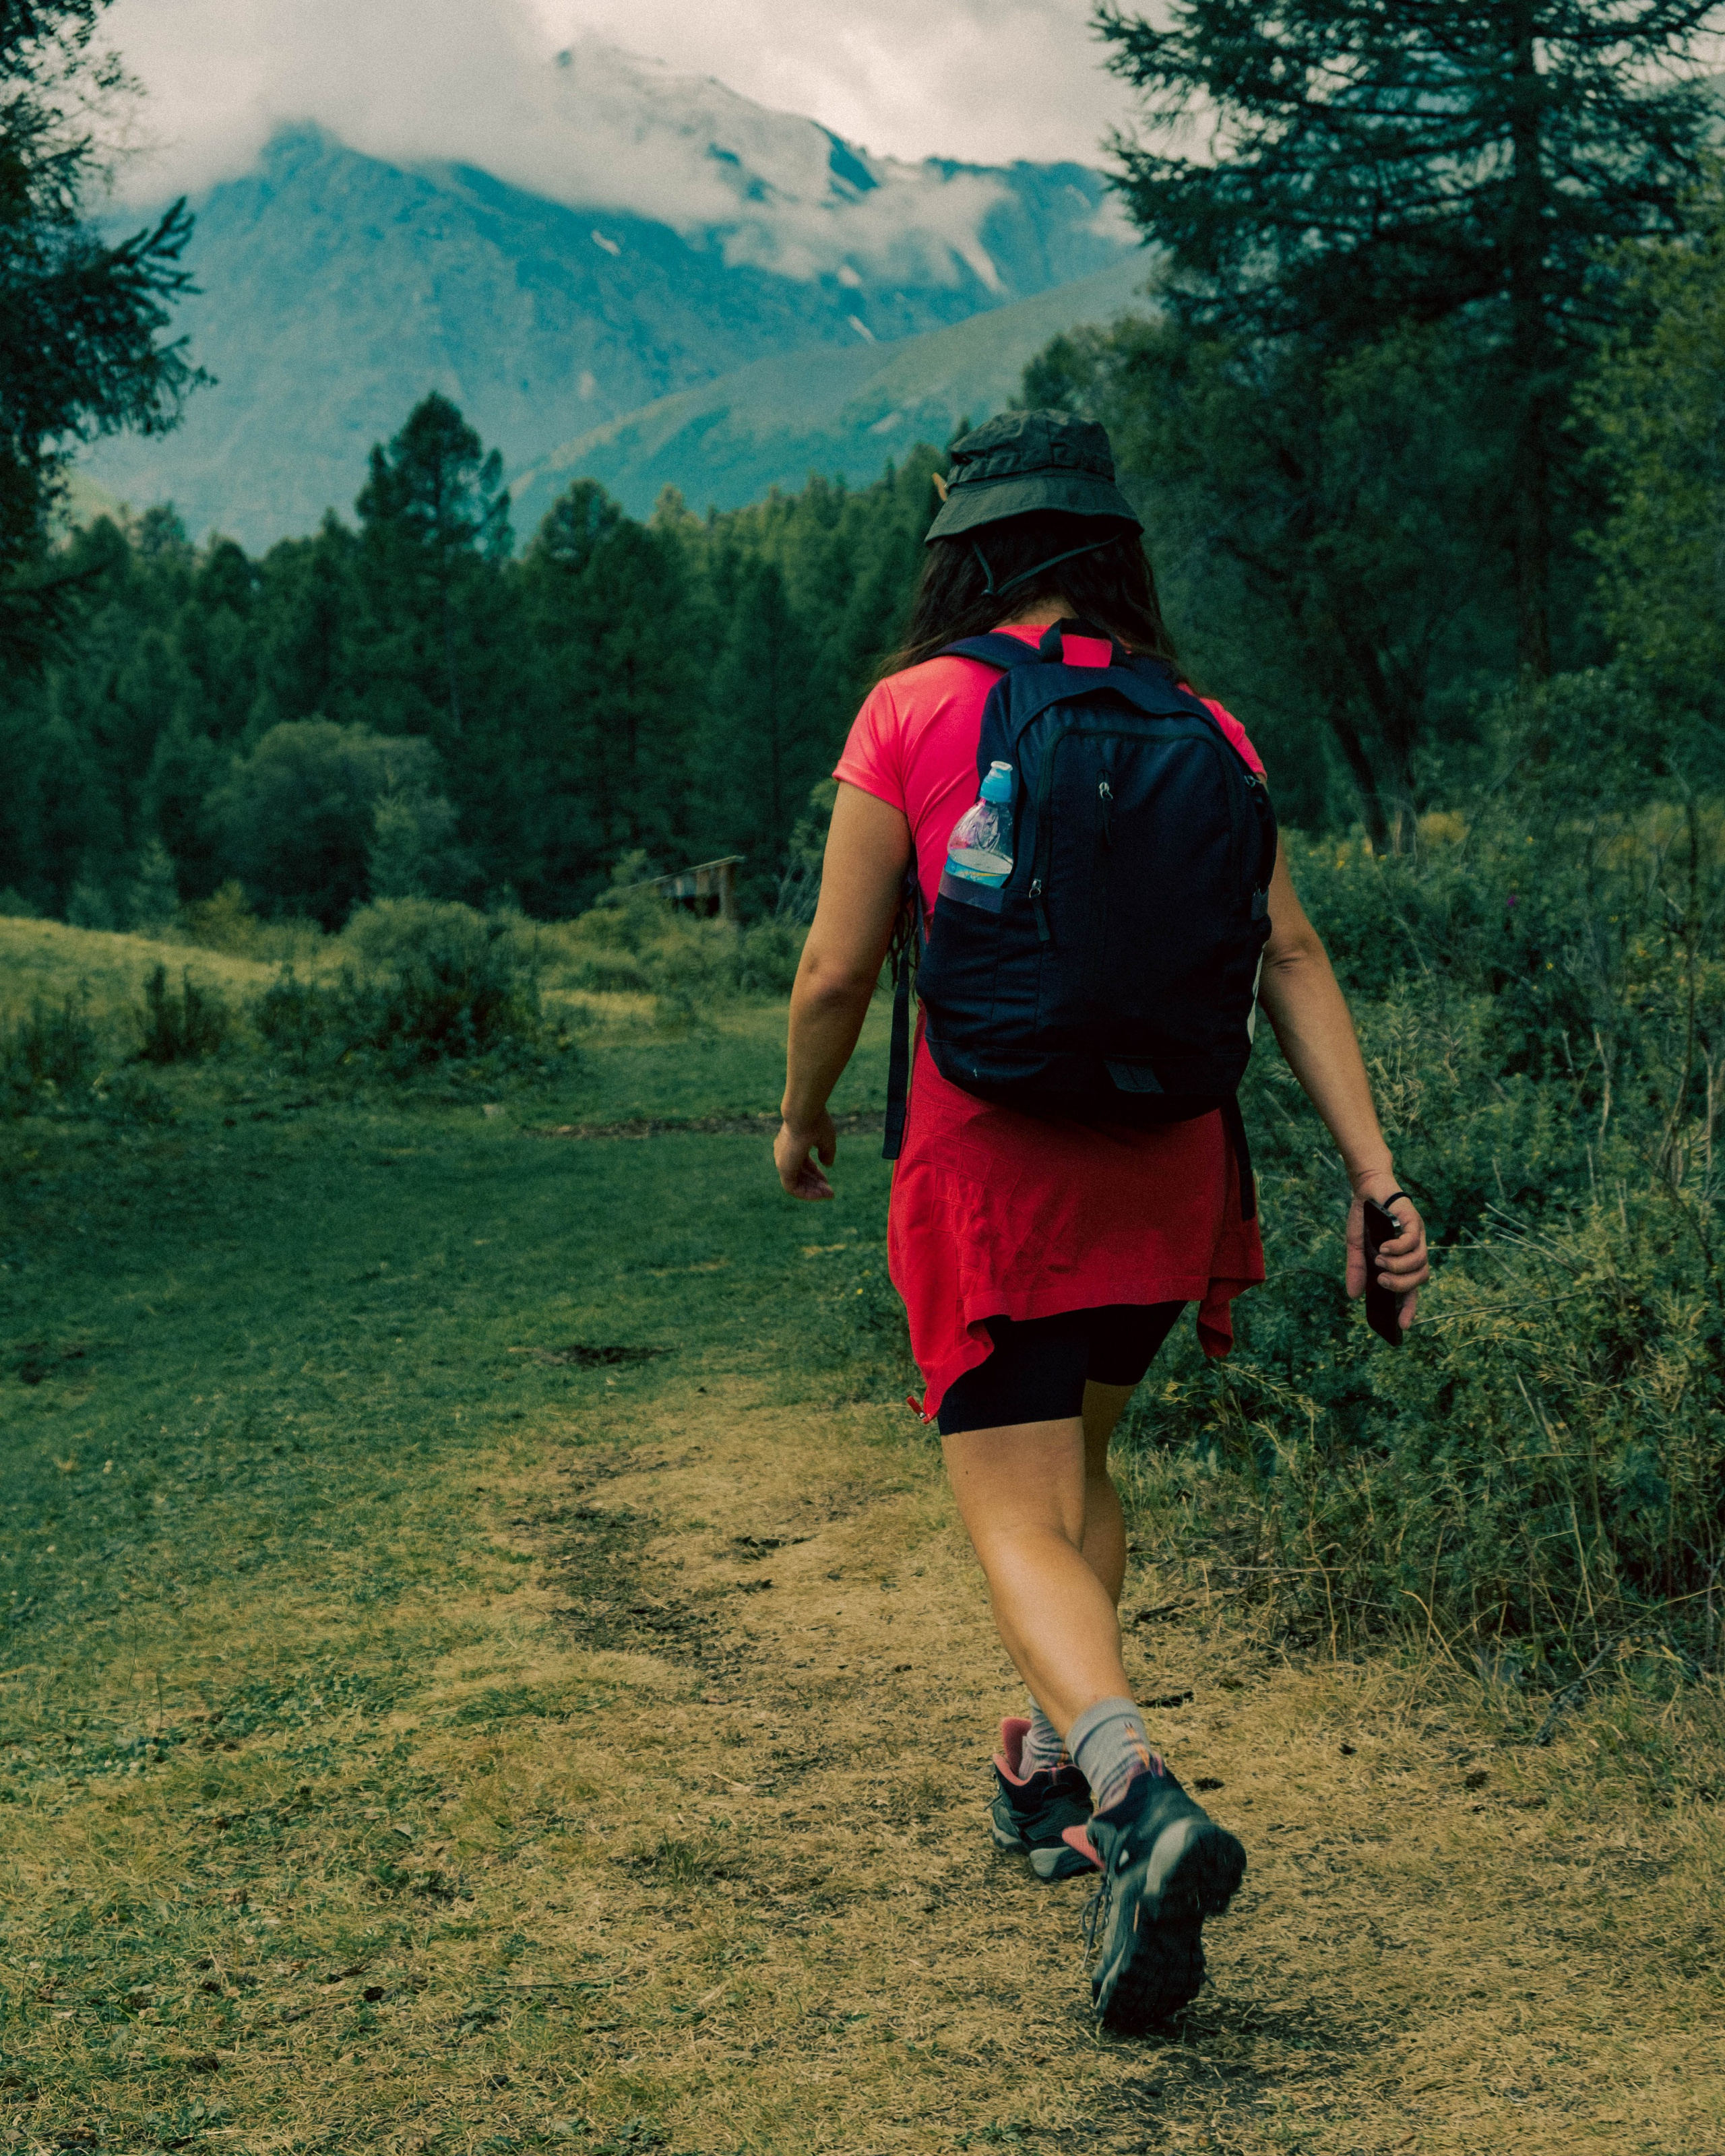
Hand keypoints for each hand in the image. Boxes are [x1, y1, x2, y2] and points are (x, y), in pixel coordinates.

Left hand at [775, 1112, 836, 1200]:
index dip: (816, 1173)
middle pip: (801, 1174)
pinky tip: (819, 1196)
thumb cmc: (816, 1122)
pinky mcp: (784, 1169)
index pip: (803, 1163)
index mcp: (792, 1144)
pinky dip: (805, 1193)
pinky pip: (792, 1189)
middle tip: (830, 1192)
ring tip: (828, 1195)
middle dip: (816, 1184)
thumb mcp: (826, 1138)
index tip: (827, 1179)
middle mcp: (785, 1154)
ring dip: (812, 1191)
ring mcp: (783, 1161)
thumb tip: (828, 1165)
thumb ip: (827, 1152)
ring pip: (796, 1183)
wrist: (804, 1114)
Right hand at [1345, 1170, 1429, 1330]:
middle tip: (1380, 1280)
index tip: (1402, 1326)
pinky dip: (1399, 1248)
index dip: (1409, 1308)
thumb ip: (1356, 1270)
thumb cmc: (1365, 1218)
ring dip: (1398, 1266)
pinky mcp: (1413, 1221)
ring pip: (1419, 1262)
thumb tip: (1353, 1297)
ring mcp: (1416, 1236)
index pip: (1411, 1289)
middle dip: (1401, 1285)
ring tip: (1380, 1261)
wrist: (1367, 1187)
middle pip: (1420, 1278)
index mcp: (1403, 1260)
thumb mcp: (1356, 1247)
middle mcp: (1414, 1250)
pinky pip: (1413, 1241)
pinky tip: (1384, 1247)